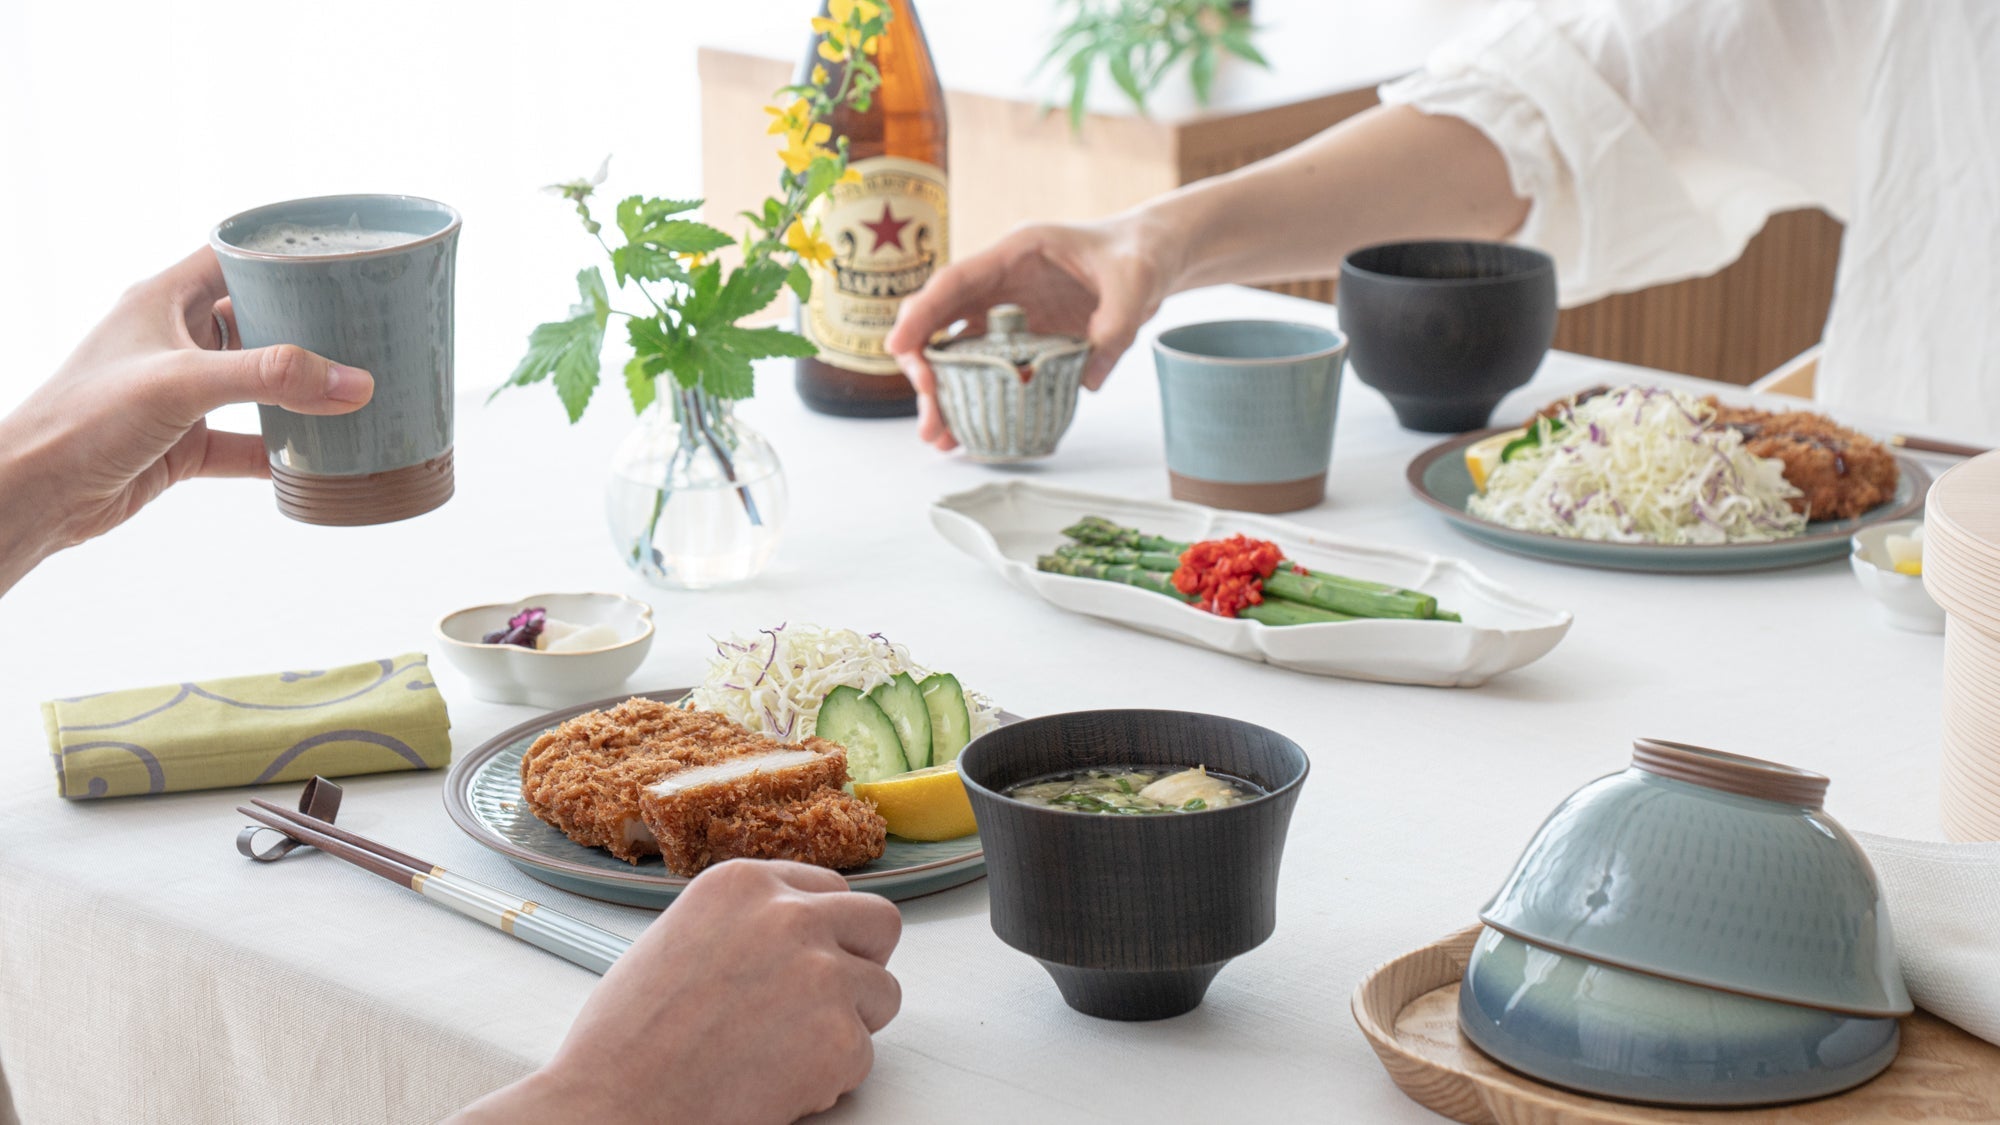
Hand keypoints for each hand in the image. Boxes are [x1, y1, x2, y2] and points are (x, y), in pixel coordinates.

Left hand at [0, 247, 372, 590]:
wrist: (35, 494)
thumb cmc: (84, 419)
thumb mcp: (183, 383)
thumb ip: (269, 378)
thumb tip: (353, 383)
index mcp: (164, 302)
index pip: (232, 259)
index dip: (282, 256)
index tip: (340, 261)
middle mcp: (173, 341)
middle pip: (255, 320)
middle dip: (308, 326)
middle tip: (366, 329)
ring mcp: (179, 394)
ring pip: (255, 384)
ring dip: (298, 391)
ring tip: (355, 389)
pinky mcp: (182, 443)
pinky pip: (245, 443)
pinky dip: (280, 450)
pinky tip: (319, 457)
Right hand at [455, 859, 903, 1124]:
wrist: (614, 1106)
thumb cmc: (626, 1041)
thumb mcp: (678, 939)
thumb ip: (743, 924)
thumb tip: (788, 933)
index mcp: (743, 885)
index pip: (828, 888)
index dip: (826, 931)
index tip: (812, 958)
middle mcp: (790, 916)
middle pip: (878, 924)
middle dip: (862, 964)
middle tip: (827, 1004)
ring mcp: (821, 974)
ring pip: (881, 994)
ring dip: (846, 1026)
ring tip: (781, 1053)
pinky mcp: (839, 1038)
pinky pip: (862, 1058)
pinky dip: (829, 1080)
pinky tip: (771, 1085)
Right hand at [885, 216, 1173, 450]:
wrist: (1154, 259)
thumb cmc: (1137, 254)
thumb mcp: (1136, 281)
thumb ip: (1116, 325)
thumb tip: (1087, 380)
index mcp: (1015, 255)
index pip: (954, 283)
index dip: (921, 314)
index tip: (897, 349)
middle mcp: (1000, 285)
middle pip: (941, 324)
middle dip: (925, 370)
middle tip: (930, 417)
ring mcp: (1008, 315)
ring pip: (957, 354)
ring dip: (943, 395)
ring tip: (941, 439)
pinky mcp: (1022, 341)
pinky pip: (988, 373)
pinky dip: (975, 401)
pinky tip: (968, 433)